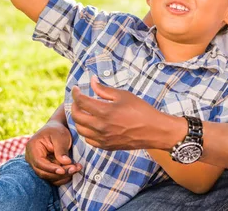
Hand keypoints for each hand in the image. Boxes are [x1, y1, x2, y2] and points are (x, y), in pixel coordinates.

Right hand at [25, 120, 82, 185]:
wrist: (57, 130)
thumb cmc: (57, 130)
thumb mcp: (60, 136)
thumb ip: (61, 150)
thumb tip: (65, 163)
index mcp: (32, 147)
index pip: (39, 162)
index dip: (51, 168)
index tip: (62, 170)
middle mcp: (32, 158)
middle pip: (43, 172)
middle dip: (59, 173)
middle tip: (75, 169)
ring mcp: (38, 165)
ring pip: (49, 176)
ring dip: (63, 176)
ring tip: (77, 168)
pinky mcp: (45, 169)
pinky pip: (53, 177)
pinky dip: (63, 176)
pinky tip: (74, 170)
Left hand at [71, 77, 185, 150]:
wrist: (154, 130)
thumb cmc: (141, 110)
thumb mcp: (123, 95)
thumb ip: (104, 89)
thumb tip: (92, 81)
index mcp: (104, 111)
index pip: (81, 101)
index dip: (76, 93)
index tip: (76, 89)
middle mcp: (100, 126)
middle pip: (77, 116)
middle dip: (74, 106)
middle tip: (78, 100)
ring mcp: (102, 138)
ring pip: (80, 129)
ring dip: (79, 119)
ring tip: (83, 112)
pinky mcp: (106, 146)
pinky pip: (89, 140)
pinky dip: (86, 131)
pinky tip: (91, 125)